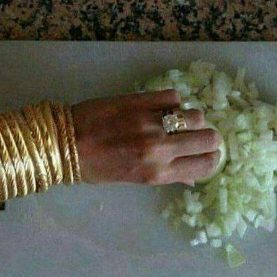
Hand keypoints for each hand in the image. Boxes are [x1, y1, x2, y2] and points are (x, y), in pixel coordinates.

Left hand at [72, 90, 221, 186]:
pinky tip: (160, 106)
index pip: (205, 166)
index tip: (208, 152)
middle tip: (196, 134)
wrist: (64, 142)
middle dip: (207, 136)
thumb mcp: (132, 180)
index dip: (212, 157)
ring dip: (190, 117)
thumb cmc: (95, 166)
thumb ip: (164, 175)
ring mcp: (151, 123)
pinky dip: (171, 101)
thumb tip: (191, 178)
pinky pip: (173, 96)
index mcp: (157, 173)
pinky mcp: (141, 101)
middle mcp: (160, 149)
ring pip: (195, 115)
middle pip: (208, 138)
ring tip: (176, 119)